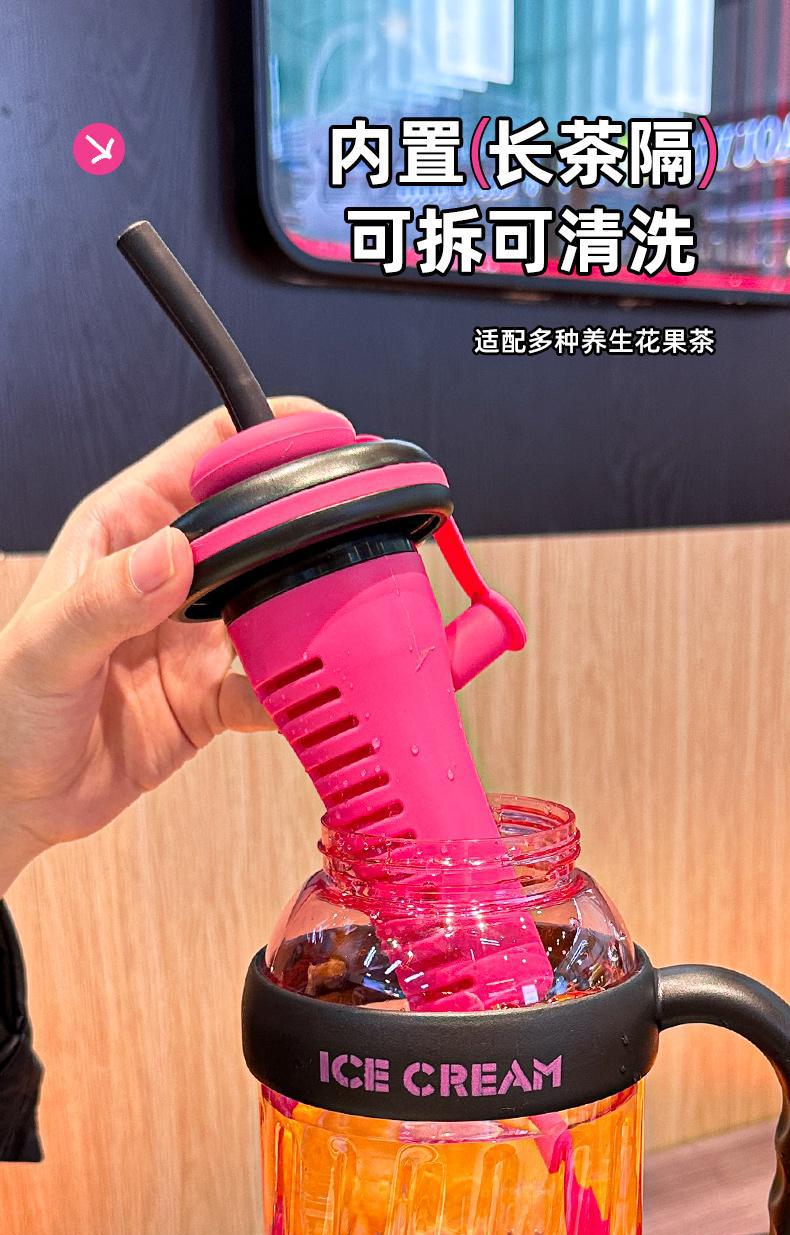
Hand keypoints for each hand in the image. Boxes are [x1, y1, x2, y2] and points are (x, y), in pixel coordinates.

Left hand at [0, 399, 327, 895]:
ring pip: (279, 602)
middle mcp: (172, 574)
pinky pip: (273, 685)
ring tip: (345, 615)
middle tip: (356, 531)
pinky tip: (310, 697)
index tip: (321, 437)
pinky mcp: (216, 694)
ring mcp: (200, 634)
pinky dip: (298, 692)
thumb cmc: (7, 709)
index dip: (263, 435)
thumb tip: (174, 552)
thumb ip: (108, 599)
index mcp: (126, 529)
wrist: (15, 799)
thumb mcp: (47, 647)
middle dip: (309, 523)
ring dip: (312, 609)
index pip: (205, 454)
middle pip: (260, 523)